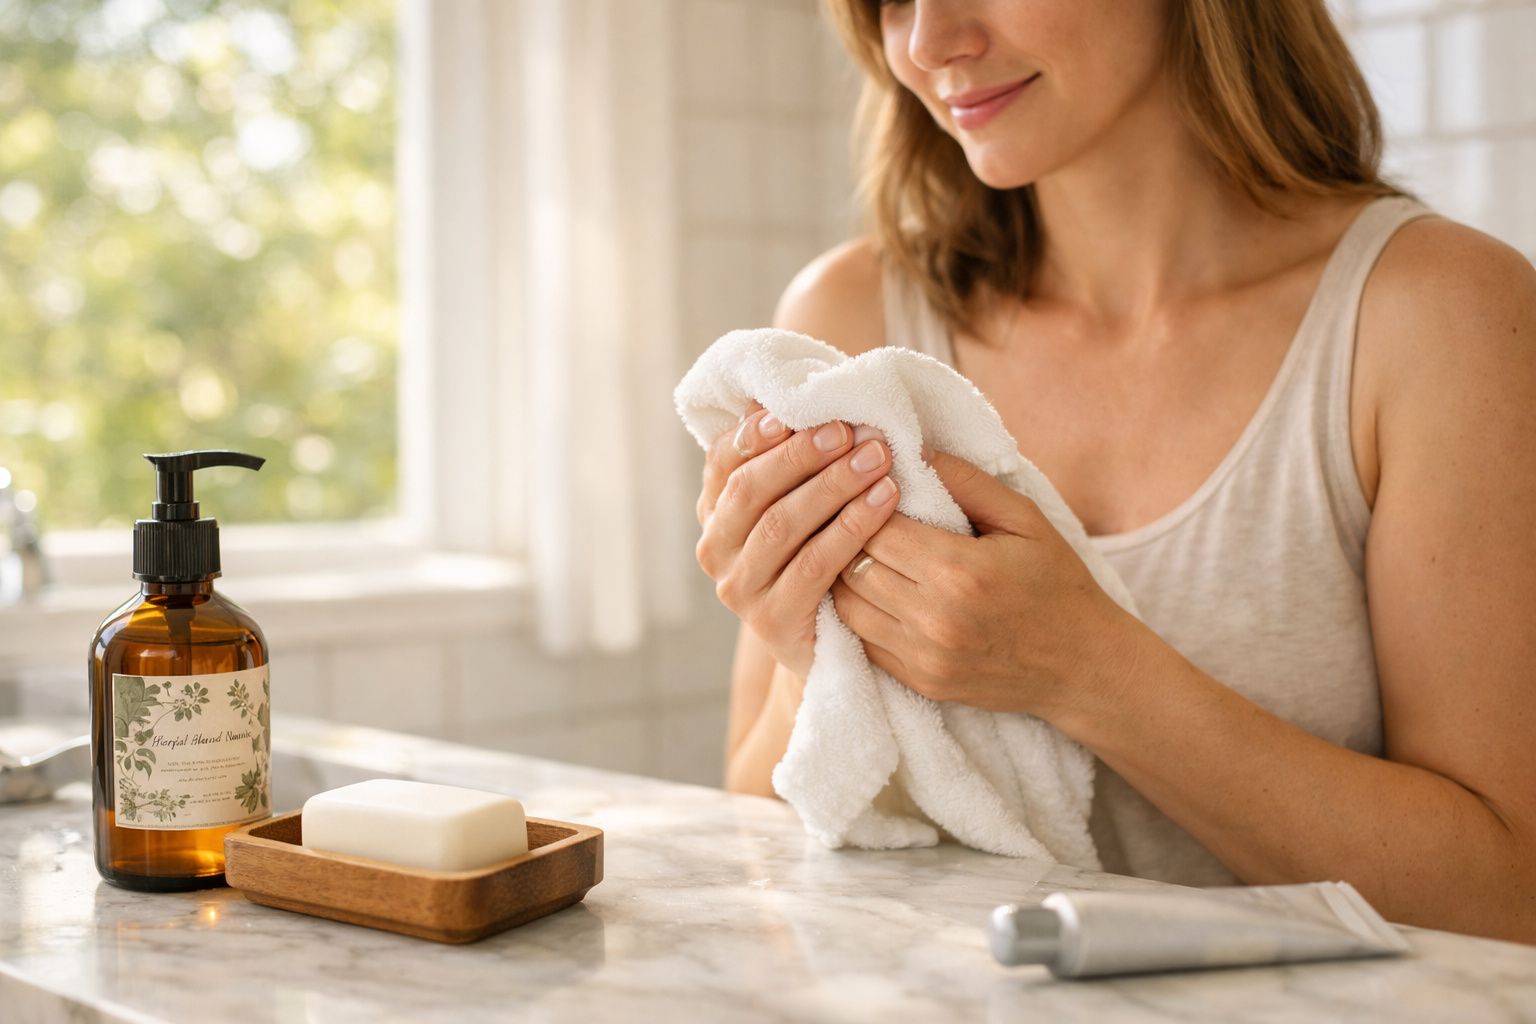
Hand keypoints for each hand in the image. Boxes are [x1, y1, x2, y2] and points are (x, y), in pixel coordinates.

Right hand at [695, 405, 899, 677]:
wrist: (833, 641)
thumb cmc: (821, 551)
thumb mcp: (803, 500)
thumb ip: (786, 454)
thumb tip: (773, 397)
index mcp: (714, 510)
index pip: (723, 461)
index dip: (756, 434)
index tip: (795, 413)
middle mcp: (715, 550)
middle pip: (751, 491)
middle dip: (803, 455)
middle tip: (851, 431)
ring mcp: (739, 590)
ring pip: (781, 526)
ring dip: (832, 486)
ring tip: (878, 460)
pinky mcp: (773, 623)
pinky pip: (813, 567)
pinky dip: (851, 530)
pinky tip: (884, 503)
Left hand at [829, 451, 1143, 721]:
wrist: (1082, 666)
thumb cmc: (1057, 582)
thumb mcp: (1024, 519)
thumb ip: (966, 481)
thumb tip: (911, 448)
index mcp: (961, 572)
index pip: (877, 527)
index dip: (866, 501)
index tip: (870, 485)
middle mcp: (935, 618)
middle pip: (853, 564)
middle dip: (850, 533)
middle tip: (853, 512)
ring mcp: (924, 656)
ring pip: (846, 603)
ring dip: (845, 572)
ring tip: (857, 548)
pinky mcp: (919, 681)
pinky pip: (861, 639)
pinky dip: (857, 610)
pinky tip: (869, 588)